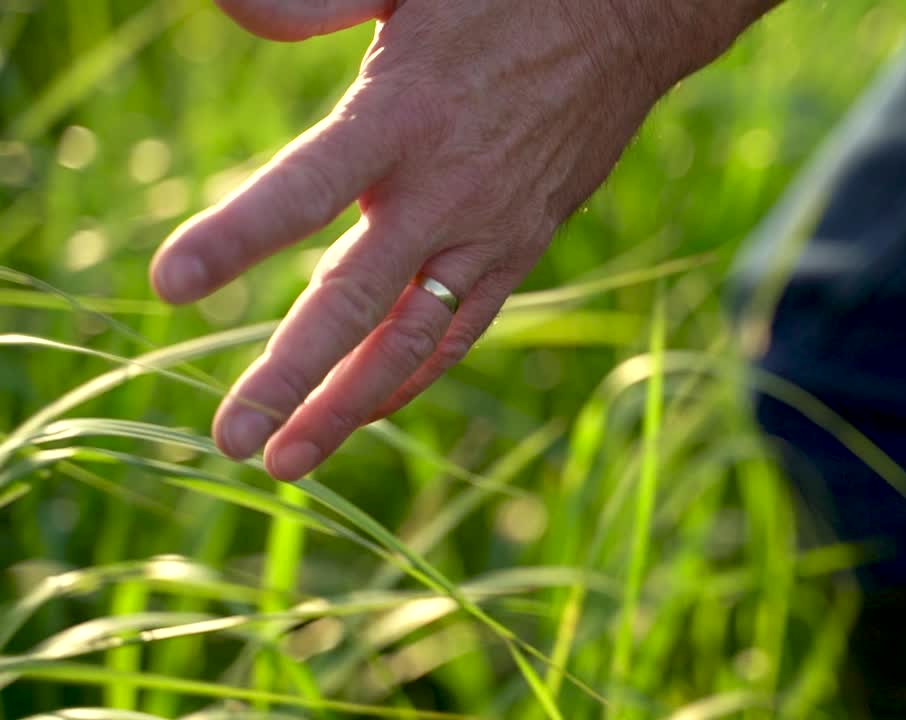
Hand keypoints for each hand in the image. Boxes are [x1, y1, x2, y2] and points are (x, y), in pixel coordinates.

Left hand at [150, 0, 774, 480]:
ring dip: (349, 405)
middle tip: (232, 440)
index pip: (303, 190)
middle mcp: (444, 192)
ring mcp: (488, 233)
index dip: (236, 241)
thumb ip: (312, 2)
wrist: (628, 22)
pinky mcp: (520, 249)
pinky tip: (369, 409)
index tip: (170, 288)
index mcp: (402, 116)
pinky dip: (414, 375)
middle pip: (355, 302)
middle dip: (290, 377)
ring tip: (291, 461)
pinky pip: (463, 329)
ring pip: (412, 340)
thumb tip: (225, 10)